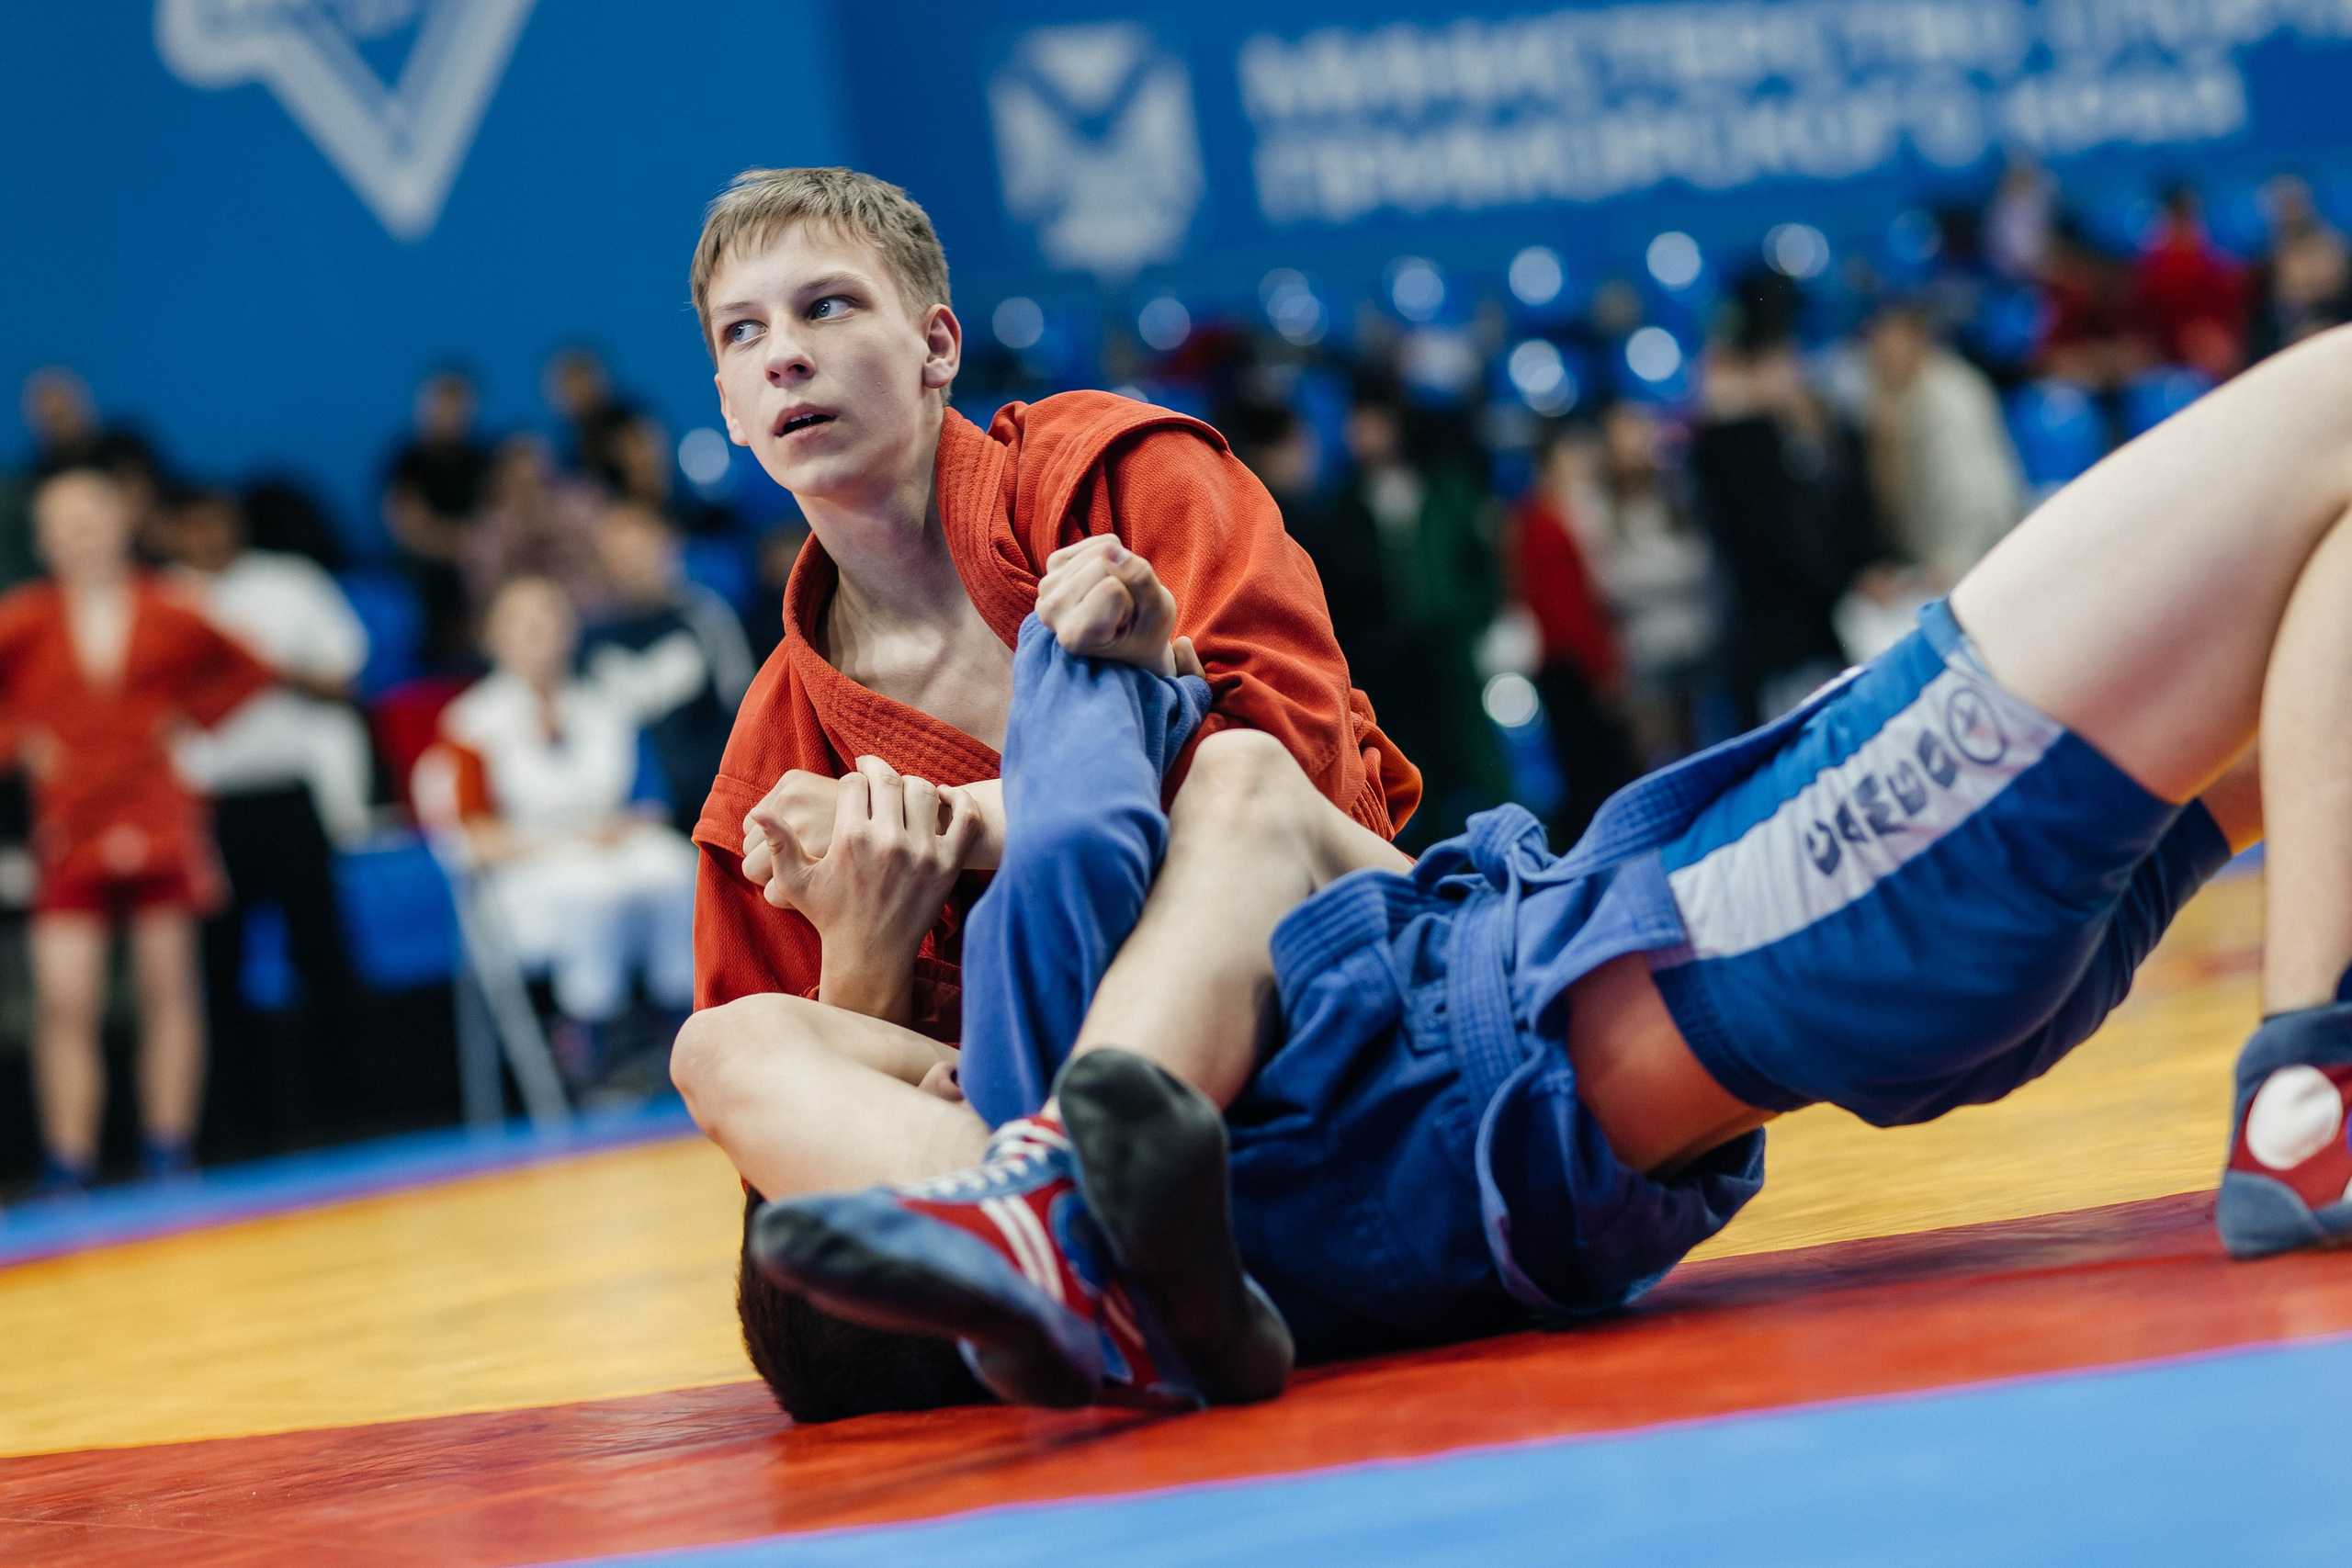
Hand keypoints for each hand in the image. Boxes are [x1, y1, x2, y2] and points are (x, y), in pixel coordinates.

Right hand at [748, 755, 981, 1022]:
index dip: (852, 782)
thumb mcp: (796, 883)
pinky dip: (960, 800)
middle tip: (875, 776)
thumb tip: (759, 813)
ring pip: (925, 790)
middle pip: (889, 779)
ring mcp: (924, 852)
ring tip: (903, 792)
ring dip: (913, 785)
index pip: (856, 783)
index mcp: (850, 839)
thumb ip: (778, 845)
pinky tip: (944, 797)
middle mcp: (889, 841)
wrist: (872, 954)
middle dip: (879, 772)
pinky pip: (966, 817)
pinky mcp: (949, 864)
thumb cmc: (830, 915)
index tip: (853, 790)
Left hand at [1034, 536, 1202, 677]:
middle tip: (1122, 608)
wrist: (1129, 636)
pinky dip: (1111, 554)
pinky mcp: (1054, 563)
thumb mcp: (1158, 612)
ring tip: (1113, 597)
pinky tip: (1105, 580)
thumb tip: (1110, 548)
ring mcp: (1048, 586)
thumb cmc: (1145, 632)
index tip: (1125, 623)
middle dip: (1123, 581)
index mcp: (1074, 636)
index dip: (1130, 600)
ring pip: (1101, 550)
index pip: (1112, 588)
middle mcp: (1050, 611)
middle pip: (1103, 564)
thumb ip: (1140, 580)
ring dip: (1117, 568)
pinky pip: (1097, 541)